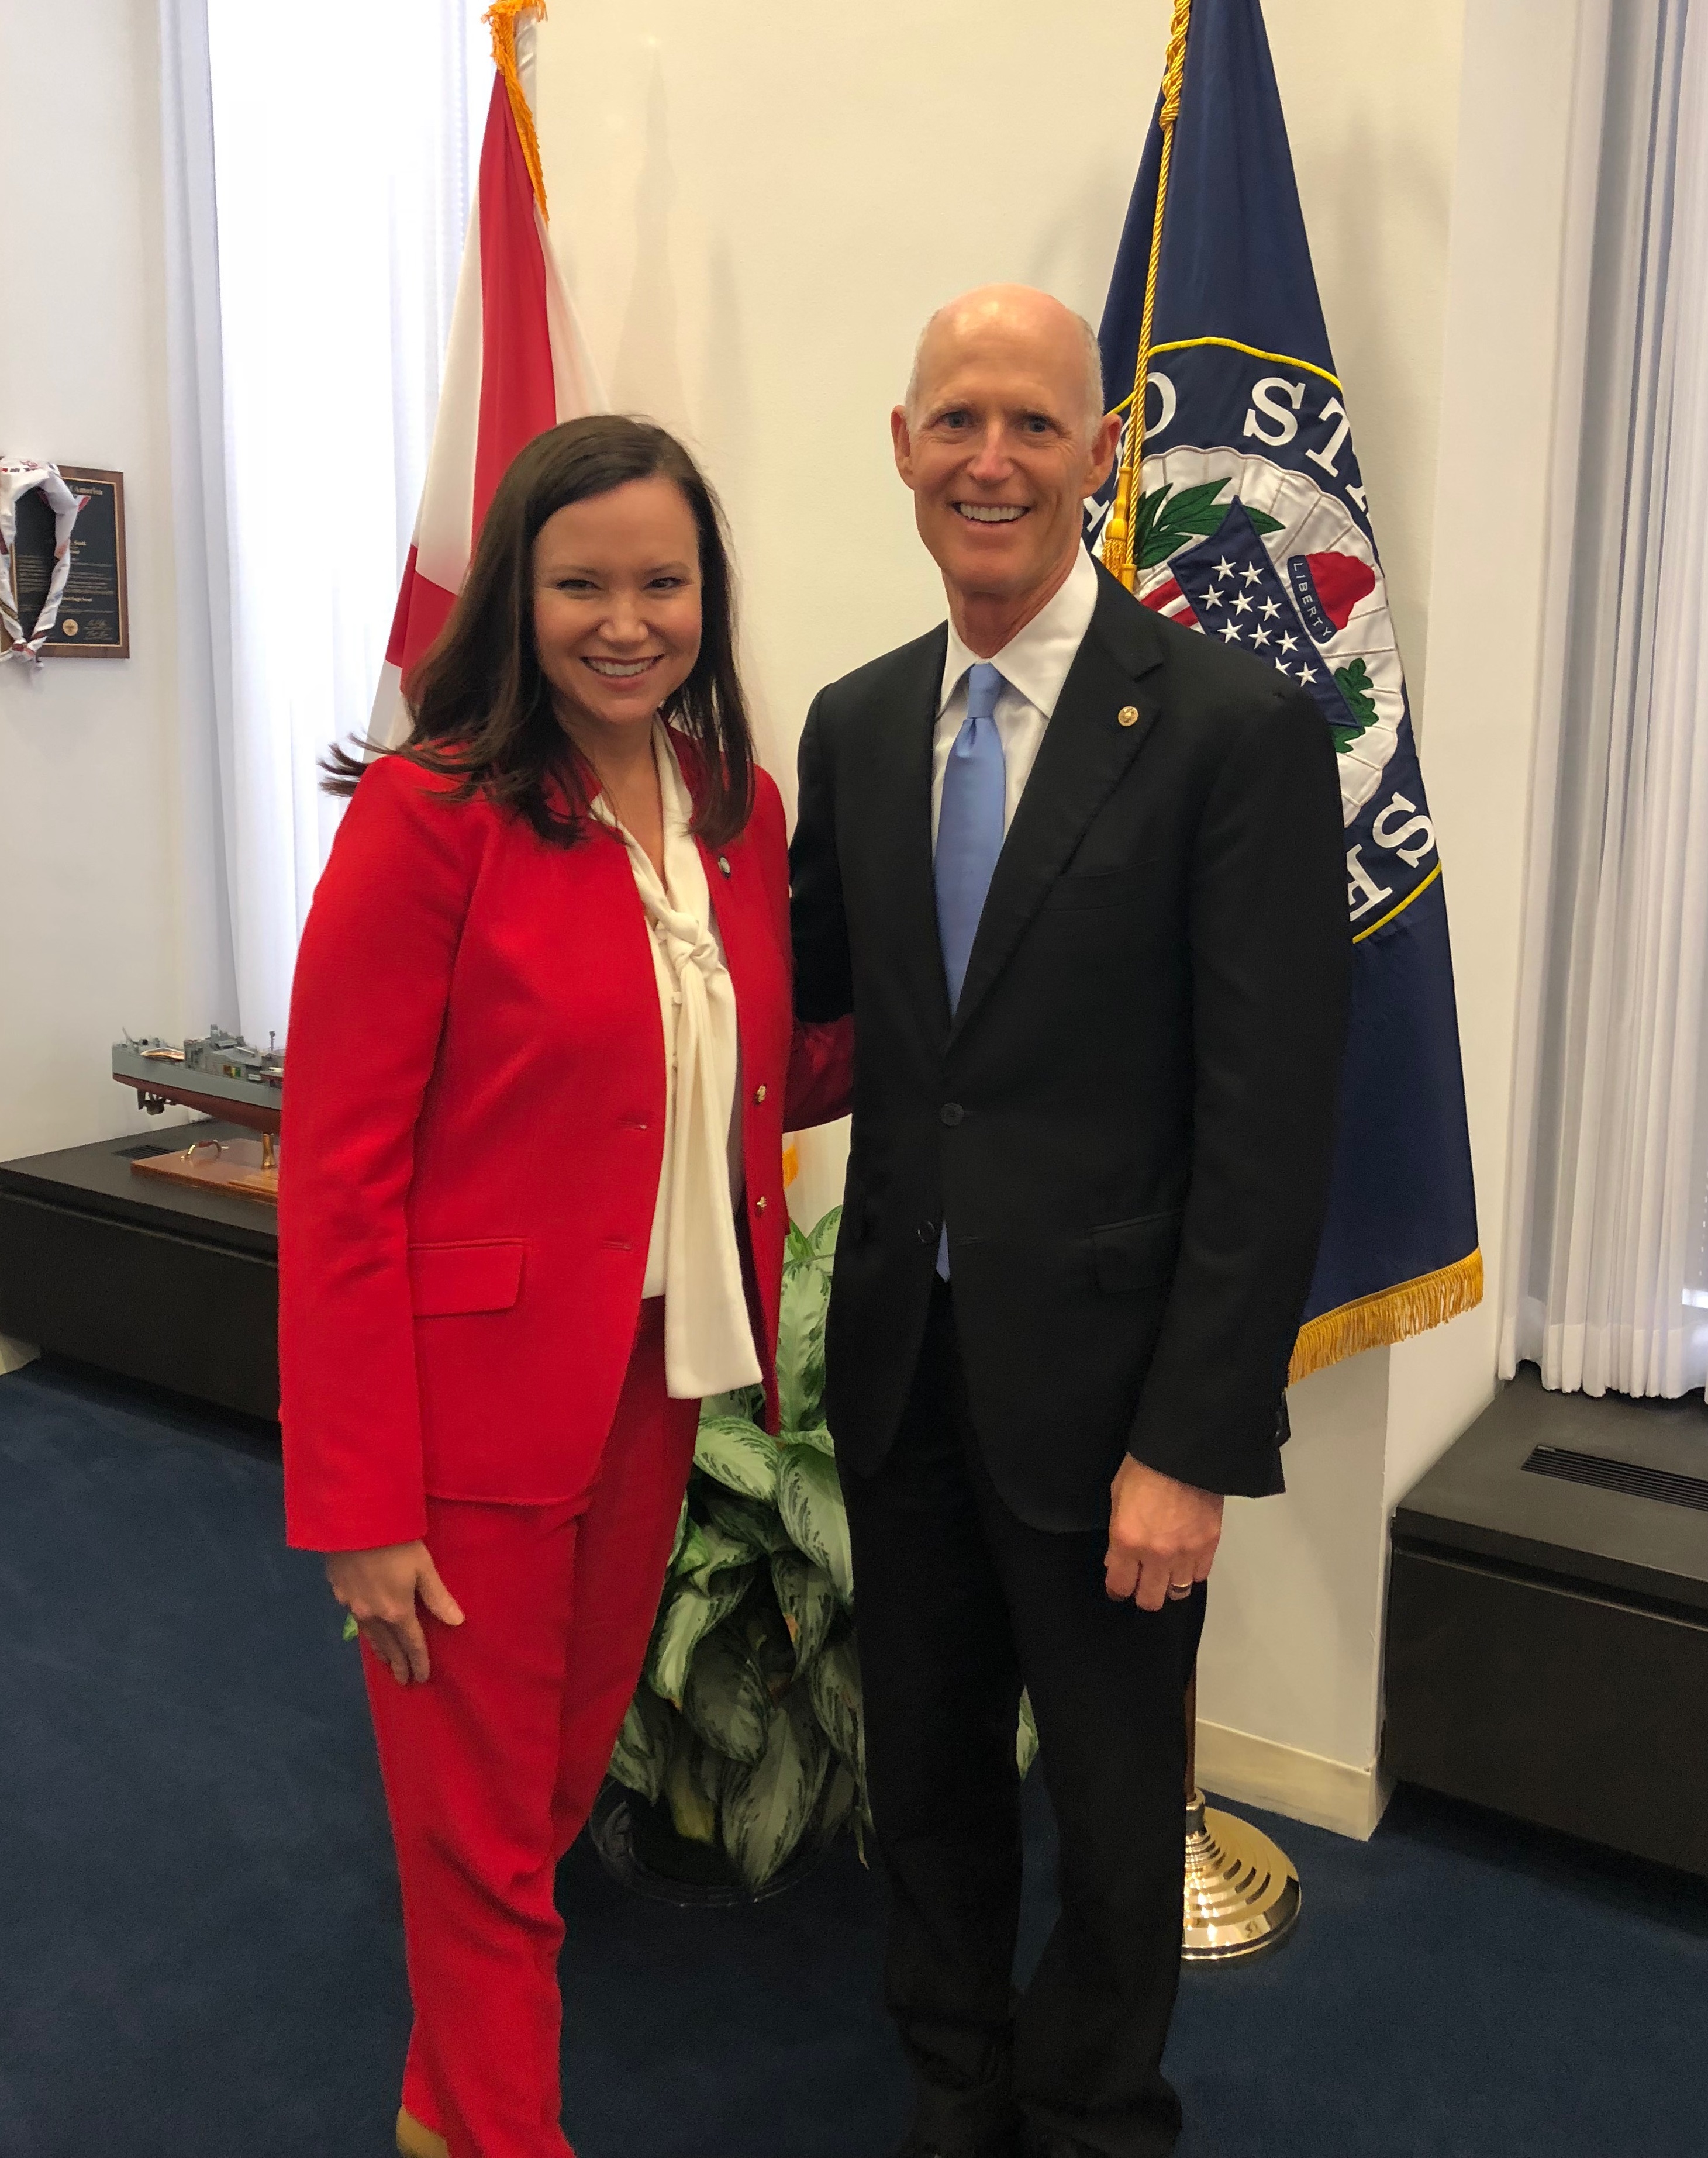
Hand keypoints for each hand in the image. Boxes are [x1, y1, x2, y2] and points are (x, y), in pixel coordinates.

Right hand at [325, 1540, 463, 1684]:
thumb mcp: (424, 1567)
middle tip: (404, 1680)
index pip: (412, 1643)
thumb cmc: (396, 1542)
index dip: (419, 1661)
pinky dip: (366, 1633)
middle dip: (398, 1664)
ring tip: (387, 1665)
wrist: (352, 1523)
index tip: (422, 1678)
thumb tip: (457, 1622)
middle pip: (389, 1645)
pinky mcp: (339, 1593)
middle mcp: (373, 1615)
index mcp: (397, 1611)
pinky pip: (356, 1622)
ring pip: (370, 1637)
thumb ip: (438, 1597)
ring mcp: (353, 1606)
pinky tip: (367, 1633)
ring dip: (381, 1652)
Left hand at [1104, 1457, 1223, 1611]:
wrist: (1184, 1452)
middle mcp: (1156, 1554)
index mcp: (1127, 1540)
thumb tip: (1117, 1560)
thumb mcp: (1117, 1497)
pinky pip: (1199, 1575)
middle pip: (1150, 1599)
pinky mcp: (1209, 1545)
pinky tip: (1185, 1562)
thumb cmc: (1146, 1467)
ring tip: (1166, 1574)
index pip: (1120, 1586)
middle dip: (1143, 1595)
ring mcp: (1185, 1552)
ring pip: (1177, 1592)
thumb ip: (1117, 1535)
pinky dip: (1191, 1572)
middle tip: (1142, 1585)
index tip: (1119, 1588)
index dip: (1117, 1590)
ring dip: (1169, 1586)